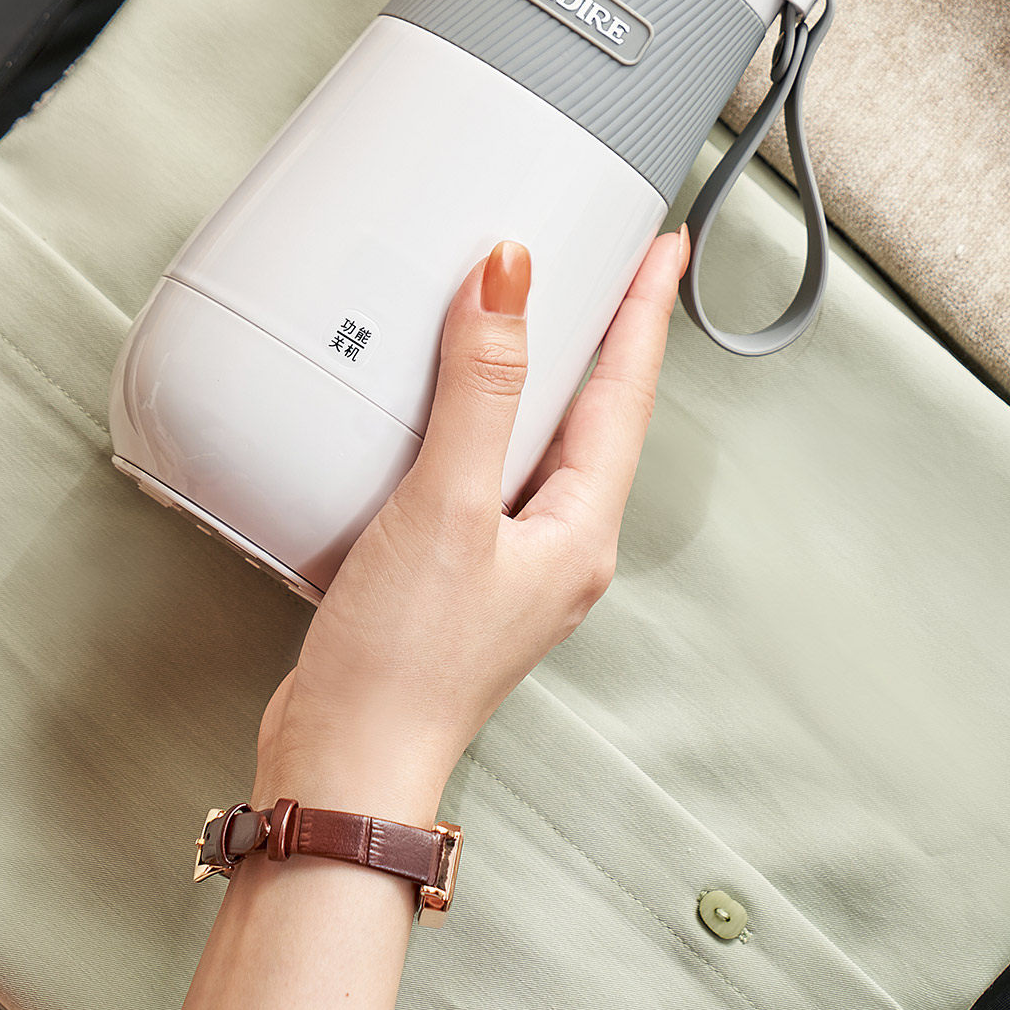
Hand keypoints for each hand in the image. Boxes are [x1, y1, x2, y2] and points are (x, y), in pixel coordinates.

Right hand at [254, 227, 689, 824]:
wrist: (346, 761)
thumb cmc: (404, 664)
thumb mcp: (447, 509)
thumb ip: (480, 391)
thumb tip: (509, 280)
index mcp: (579, 531)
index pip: (625, 395)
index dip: (644, 313)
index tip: (663, 248)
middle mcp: (553, 545)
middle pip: (593, 416)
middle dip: (602, 337)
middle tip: (605, 265)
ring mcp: (503, 561)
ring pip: (532, 443)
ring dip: (534, 376)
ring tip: (528, 316)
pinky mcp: (451, 571)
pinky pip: (476, 472)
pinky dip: (467, 422)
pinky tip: (435, 409)